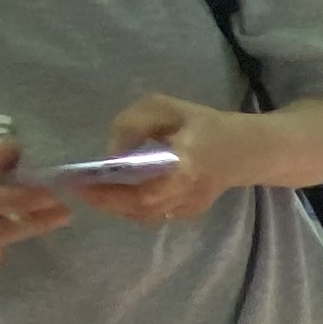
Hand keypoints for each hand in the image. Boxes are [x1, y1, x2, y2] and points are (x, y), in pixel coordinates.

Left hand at [65, 94, 251, 224]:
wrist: (245, 152)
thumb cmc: (204, 125)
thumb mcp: (168, 108)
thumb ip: (135, 124)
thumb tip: (111, 153)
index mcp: (188, 165)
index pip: (151, 190)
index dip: (114, 190)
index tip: (85, 180)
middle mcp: (188, 193)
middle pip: (140, 208)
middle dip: (105, 200)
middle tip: (77, 187)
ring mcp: (188, 208)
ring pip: (143, 215)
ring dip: (115, 205)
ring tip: (90, 189)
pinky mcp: (187, 214)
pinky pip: (151, 214)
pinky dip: (129, 205)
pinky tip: (114, 192)